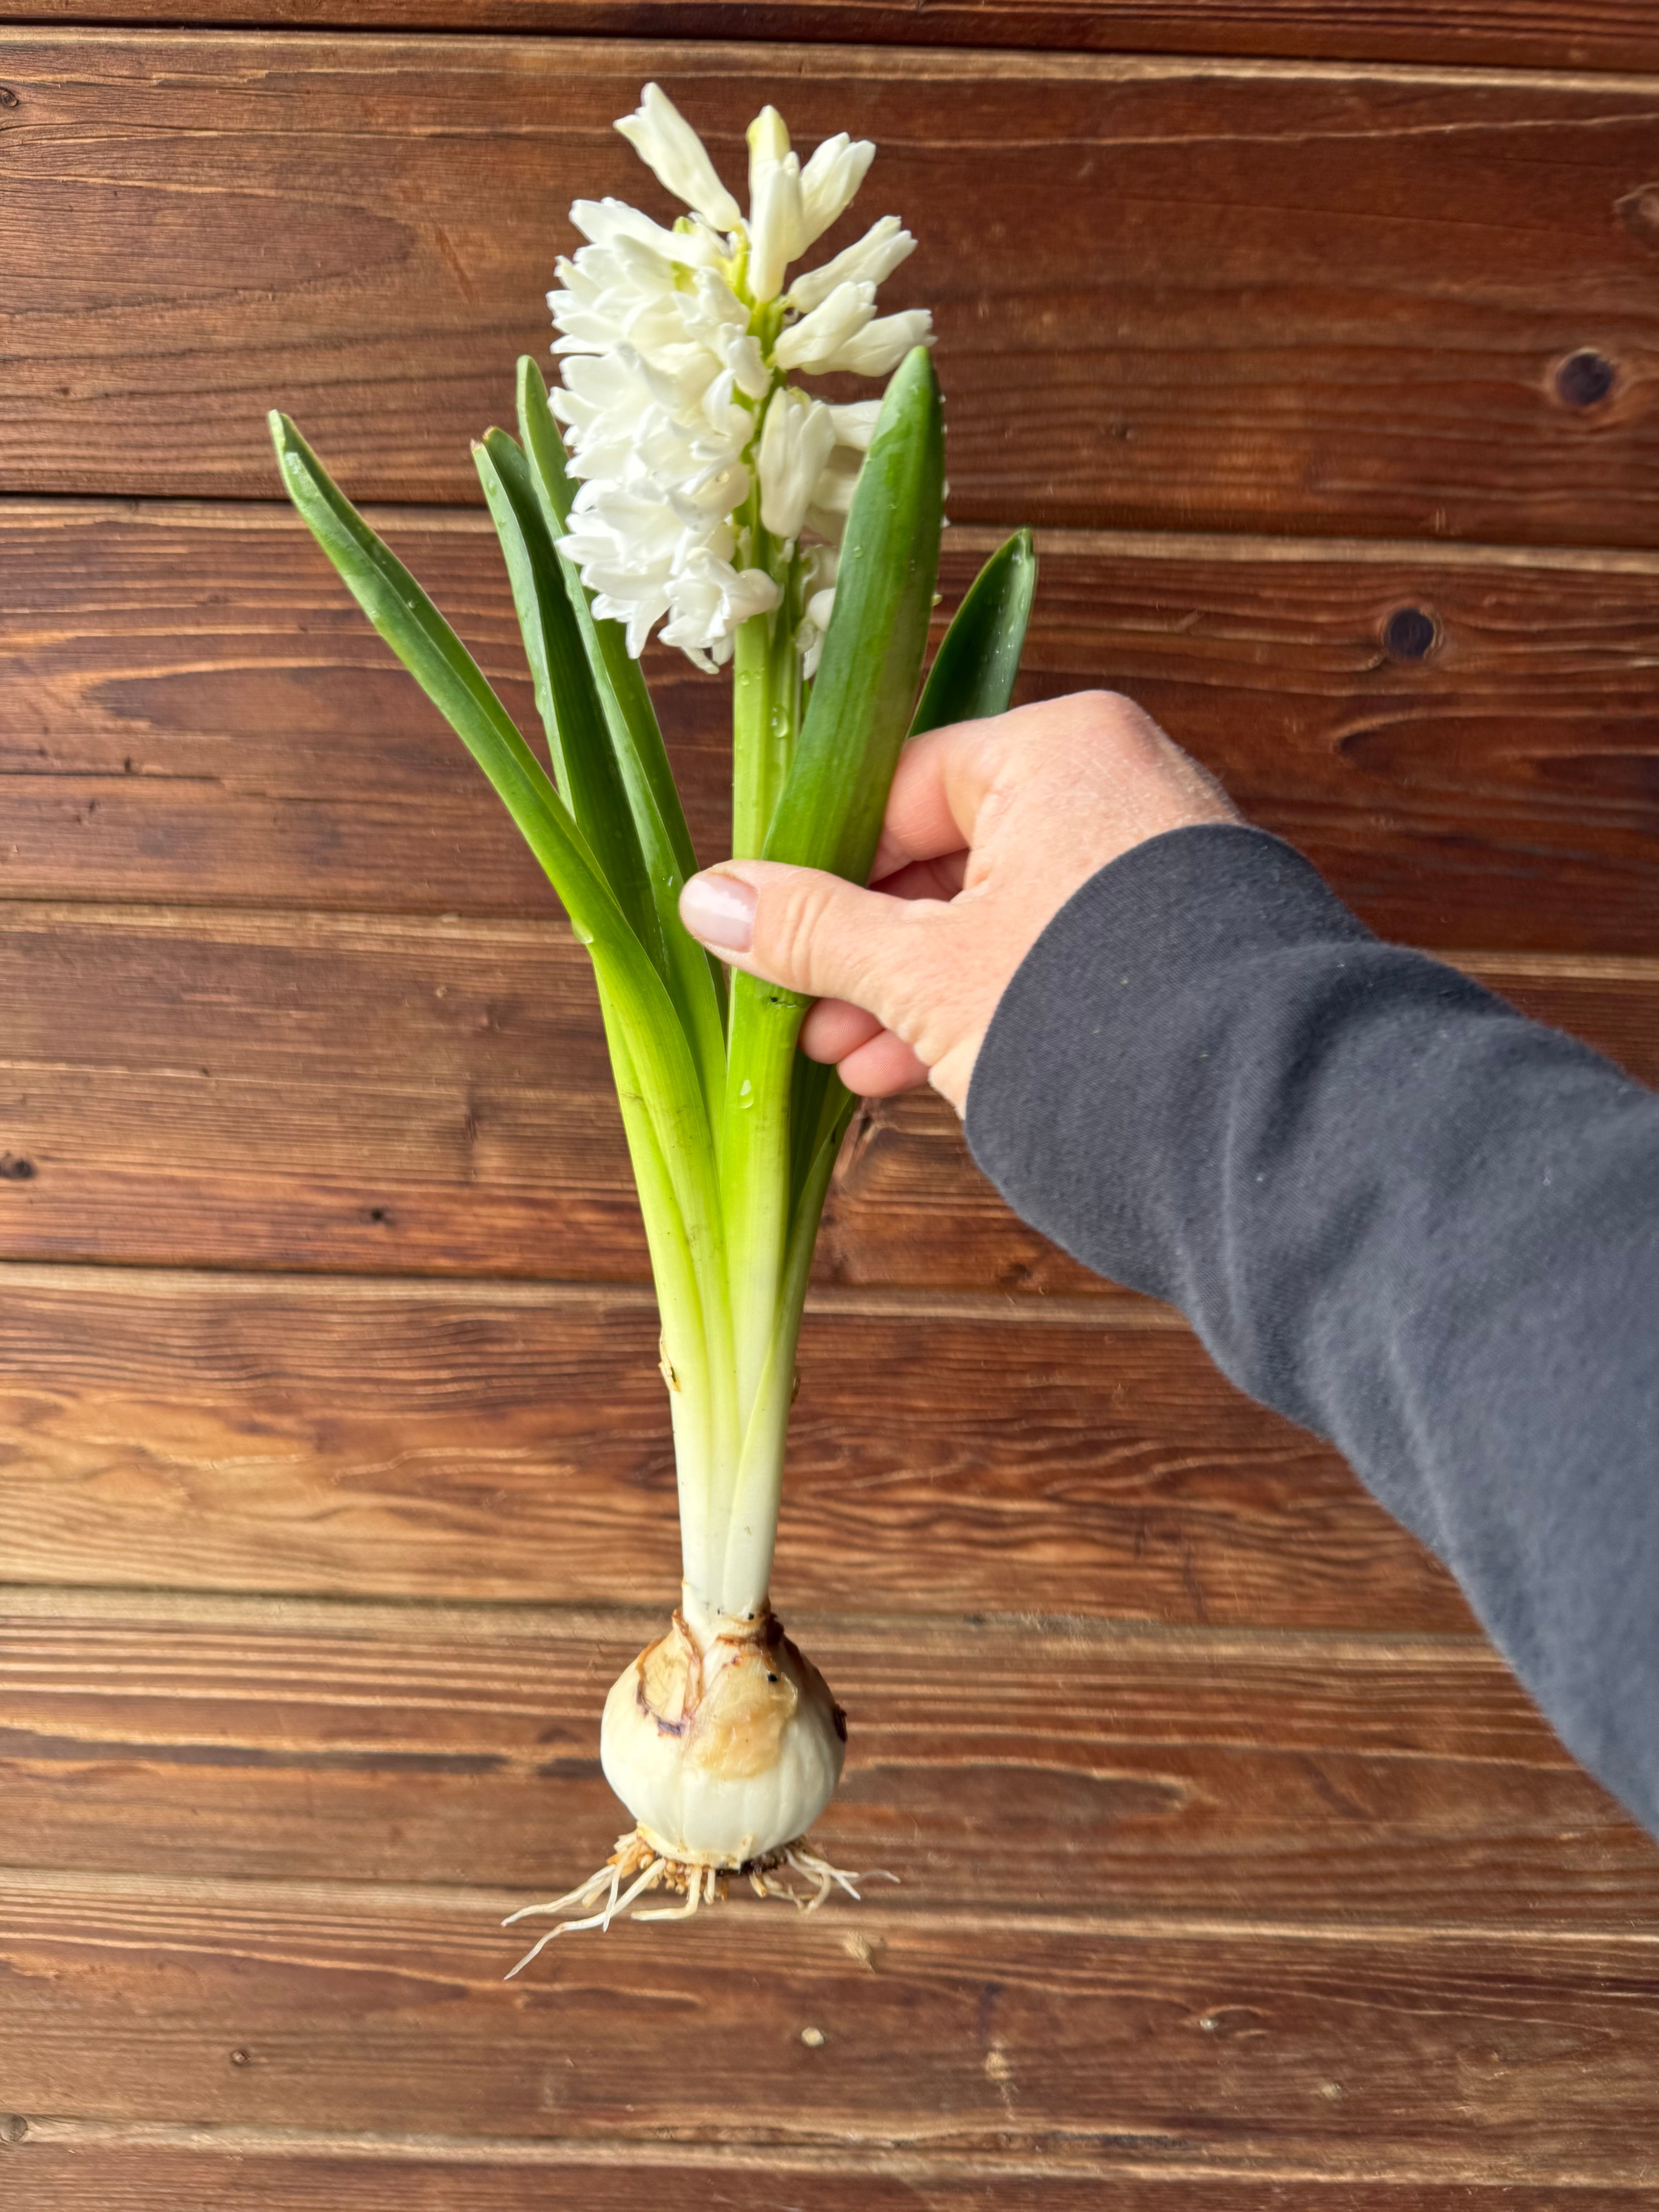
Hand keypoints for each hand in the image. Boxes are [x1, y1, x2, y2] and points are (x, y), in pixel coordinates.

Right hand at [678, 690, 1238, 1114]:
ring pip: (998, 918)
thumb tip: (707, 898)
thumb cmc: (1079, 1016)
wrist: (1255, 1119)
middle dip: (864, 948)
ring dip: (912, 992)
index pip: (900, 787)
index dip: (822, 869)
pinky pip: (1054, 957)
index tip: (767, 933)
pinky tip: (916, 1072)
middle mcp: (1121, 787)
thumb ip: (812, 929)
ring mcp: (1158, 869)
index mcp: (1059, 750)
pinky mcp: (1182, 946)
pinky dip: (985, 1007)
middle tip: (796, 1013)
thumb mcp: (918, 972)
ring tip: (845, 1060)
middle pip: (947, 857)